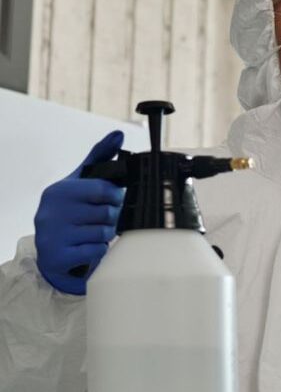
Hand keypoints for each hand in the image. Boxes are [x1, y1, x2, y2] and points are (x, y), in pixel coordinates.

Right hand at [35, 131, 125, 295]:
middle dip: (112, 219)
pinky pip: (97, 252)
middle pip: (107, 213)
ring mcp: (52, 235)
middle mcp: (51, 211)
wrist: (52, 254)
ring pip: (104, 234)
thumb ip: (100, 158)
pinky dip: (99, 252)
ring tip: (93, 234)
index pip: (104, 190)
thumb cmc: (71, 214)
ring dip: (106, 236)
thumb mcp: (81, 183)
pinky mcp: (57, 256)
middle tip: (102, 221)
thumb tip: (118, 134)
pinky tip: (88, 248)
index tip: (112, 201)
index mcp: (60, 191)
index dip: (116, 197)